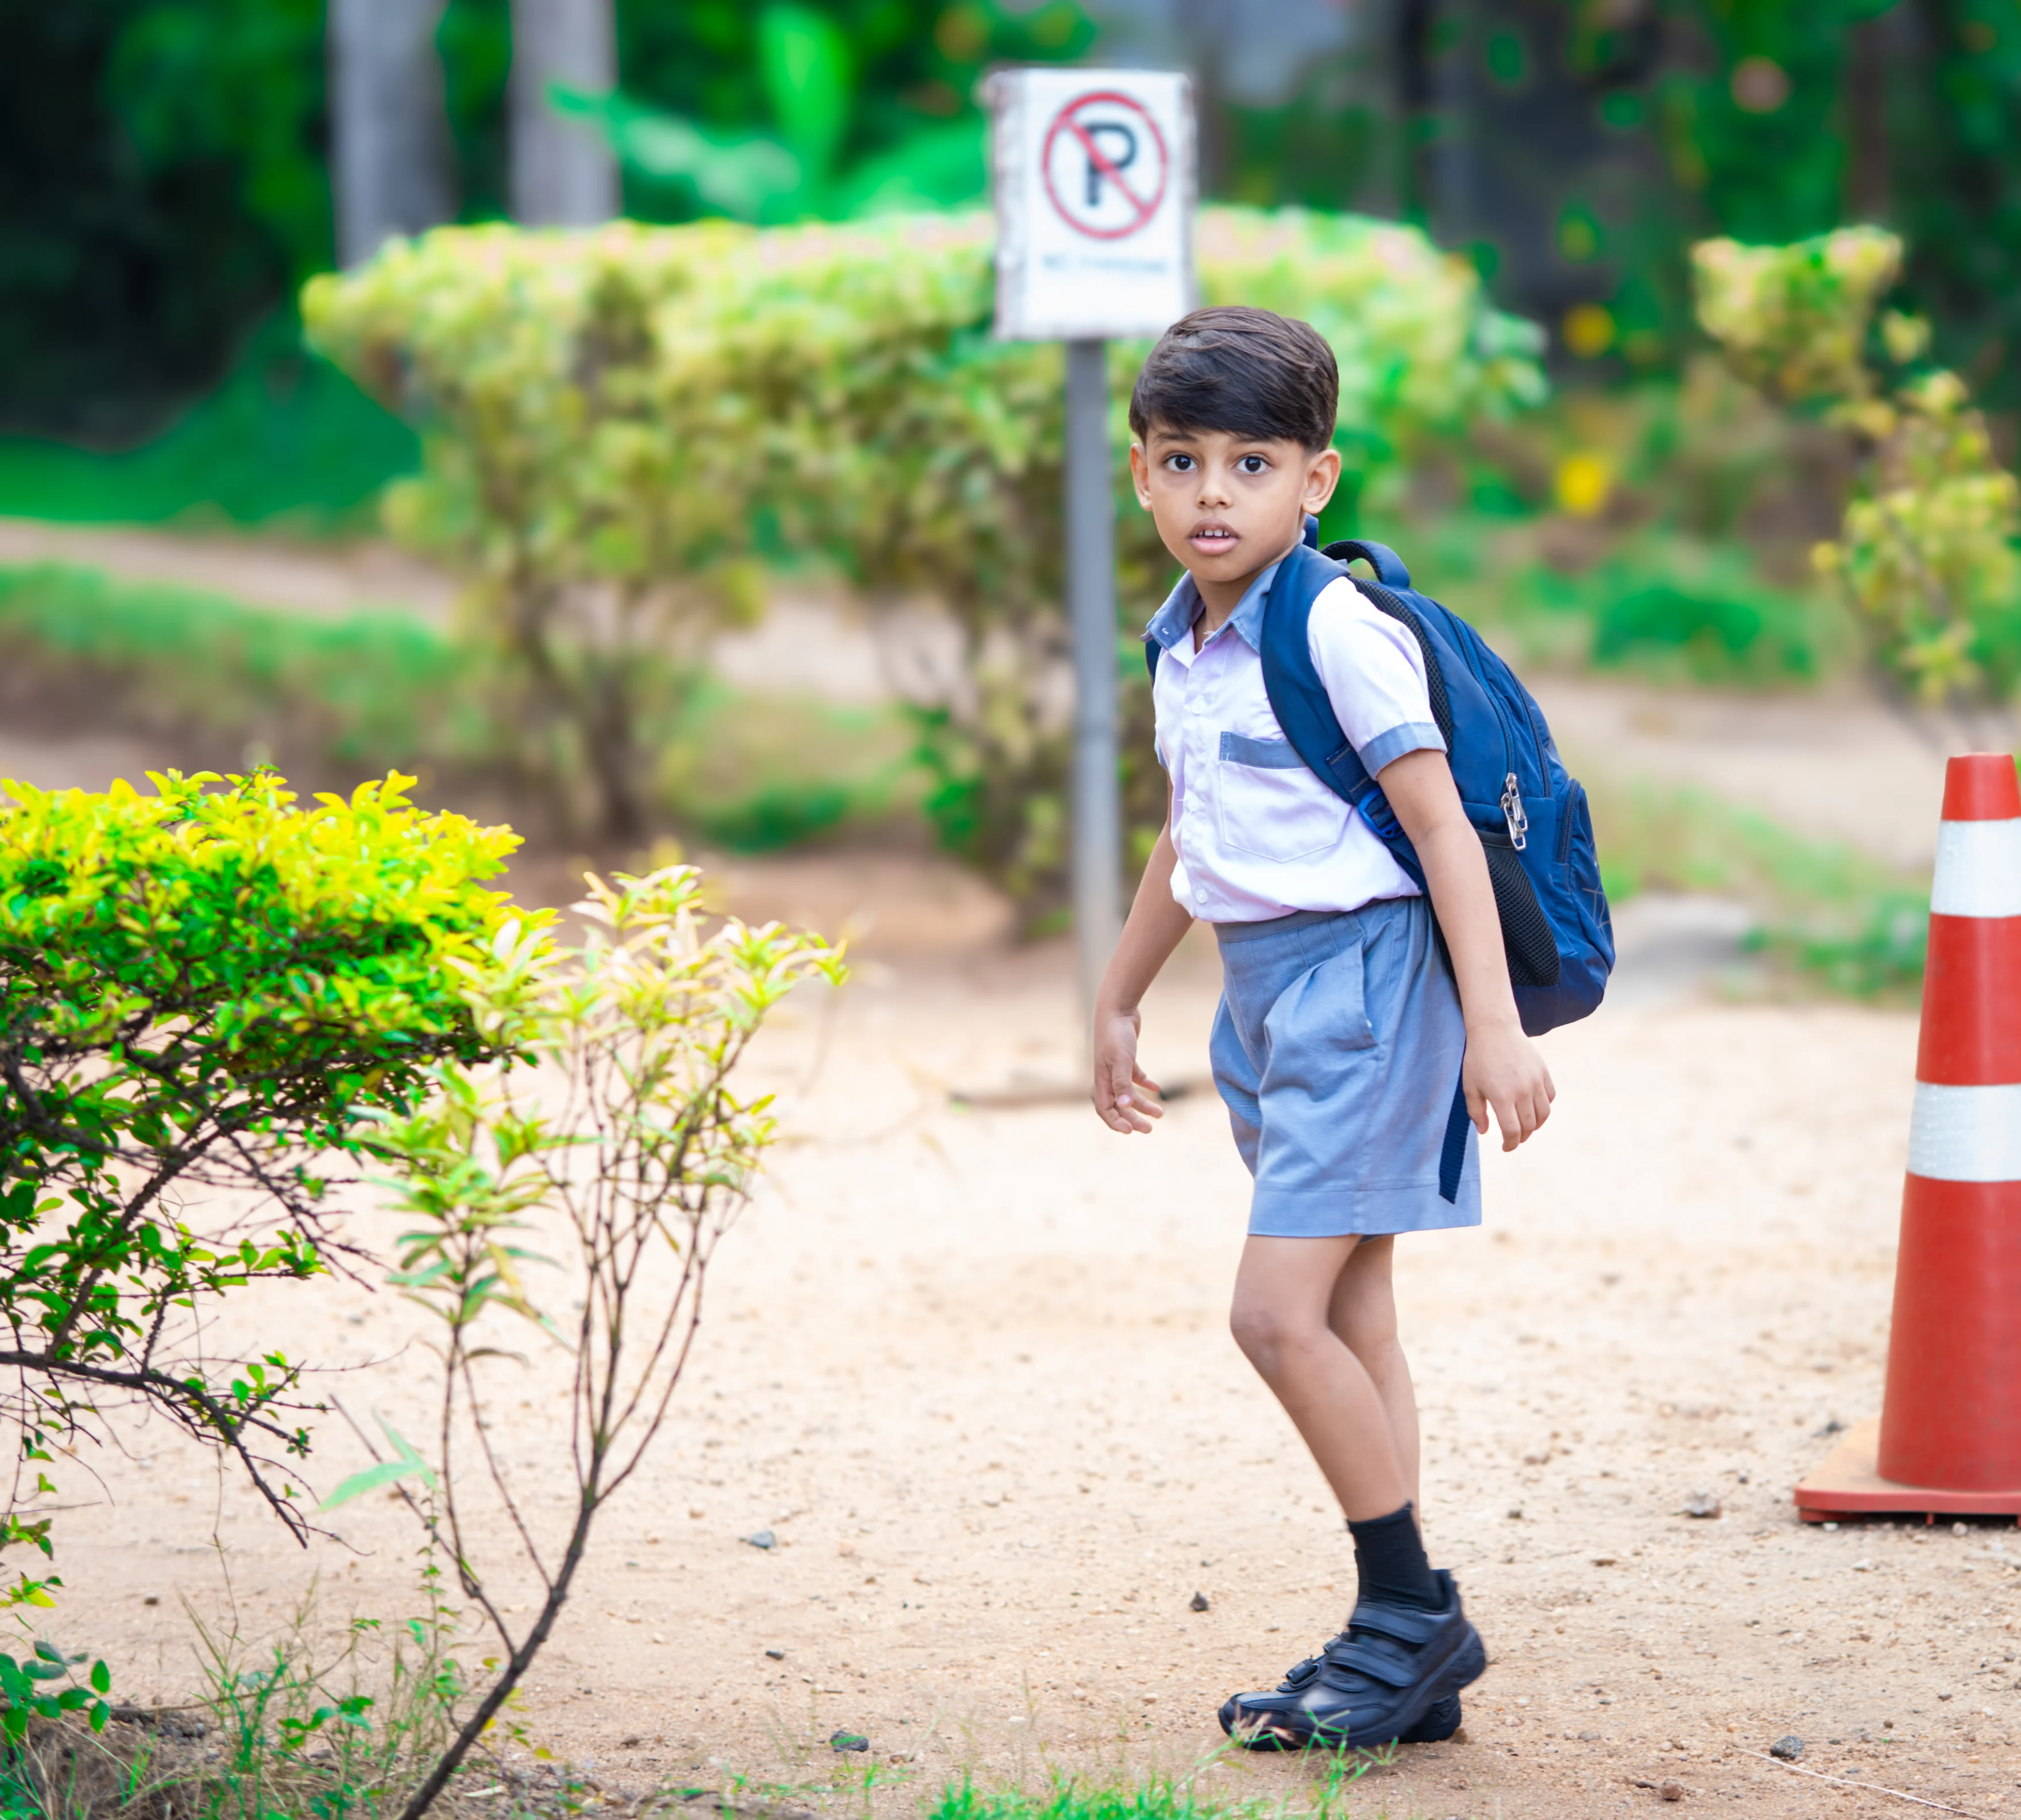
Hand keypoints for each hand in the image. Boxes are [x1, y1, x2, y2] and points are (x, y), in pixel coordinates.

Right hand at [1093, 1002, 1163, 1133]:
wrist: (1117, 1008)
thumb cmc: (1116, 1034)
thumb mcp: (1121, 1059)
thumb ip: (1122, 1083)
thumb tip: (1125, 1106)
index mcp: (1102, 1080)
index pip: (1105, 1109)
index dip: (1115, 1122)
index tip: (1130, 1131)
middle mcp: (1107, 1077)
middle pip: (1119, 1105)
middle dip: (1133, 1118)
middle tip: (1149, 1129)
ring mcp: (1116, 1068)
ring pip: (1129, 1094)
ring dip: (1143, 1105)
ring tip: (1160, 1113)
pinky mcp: (1126, 1058)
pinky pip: (1135, 1077)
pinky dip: (1145, 1085)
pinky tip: (1156, 1089)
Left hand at [1463, 1020, 1554, 1151]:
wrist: (1495, 1029)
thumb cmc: (1478, 1058)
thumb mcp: (1470, 1086)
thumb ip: (1476, 1112)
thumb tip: (1484, 1132)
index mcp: (1502, 1097)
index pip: (1513, 1131)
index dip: (1511, 1144)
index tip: (1506, 1147)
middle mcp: (1522, 1091)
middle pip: (1530, 1126)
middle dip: (1522, 1137)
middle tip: (1514, 1138)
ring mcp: (1535, 1081)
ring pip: (1543, 1114)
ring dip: (1536, 1125)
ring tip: (1526, 1126)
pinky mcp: (1543, 1072)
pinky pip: (1550, 1097)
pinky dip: (1544, 1107)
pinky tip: (1534, 1108)